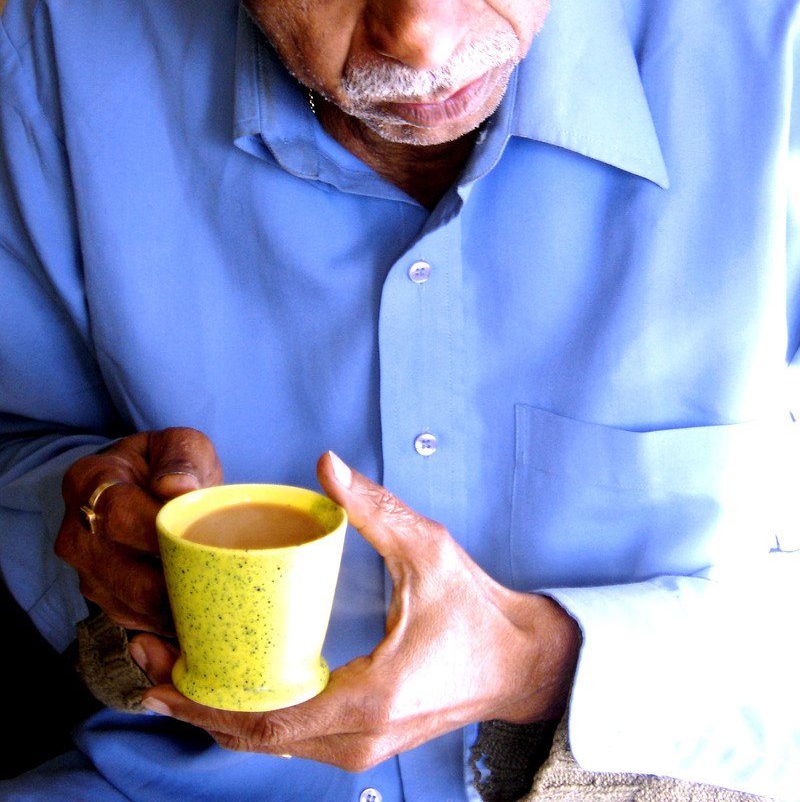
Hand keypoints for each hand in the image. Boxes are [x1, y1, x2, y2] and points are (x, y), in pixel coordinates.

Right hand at [55, 427, 222, 633]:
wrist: (148, 483)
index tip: (202, 545)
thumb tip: (177, 488)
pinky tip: (195, 609)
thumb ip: (182, 458)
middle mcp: (75, 530)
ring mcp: (84, 568)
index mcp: (89, 480)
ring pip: (130, 604)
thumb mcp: (180, 444)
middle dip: (175, 585)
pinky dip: (164, 620)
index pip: (121, 516)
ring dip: (173, 609)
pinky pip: (132, 619)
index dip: (163, 537)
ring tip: (214, 602)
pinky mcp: (99, 596)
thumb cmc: (168, 463)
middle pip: (125, 573)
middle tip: (220, 587)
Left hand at [131, 452, 580, 770]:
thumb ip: (375, 509)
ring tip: (165, 669)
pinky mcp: (358, 742)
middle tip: (144, 659)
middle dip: (193, 702)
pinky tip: (218, 684)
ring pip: (267, 745)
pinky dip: (246, 716)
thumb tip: (326, 465)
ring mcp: (358, 749)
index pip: (269, 716)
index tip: (159, 666)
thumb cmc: (477, 611)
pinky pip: (288, 738)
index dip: (205, 698)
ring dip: (214, 711)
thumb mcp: (429, 550)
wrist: (518, 665)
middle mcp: (357, 739)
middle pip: (253, 738)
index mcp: (370, 698)